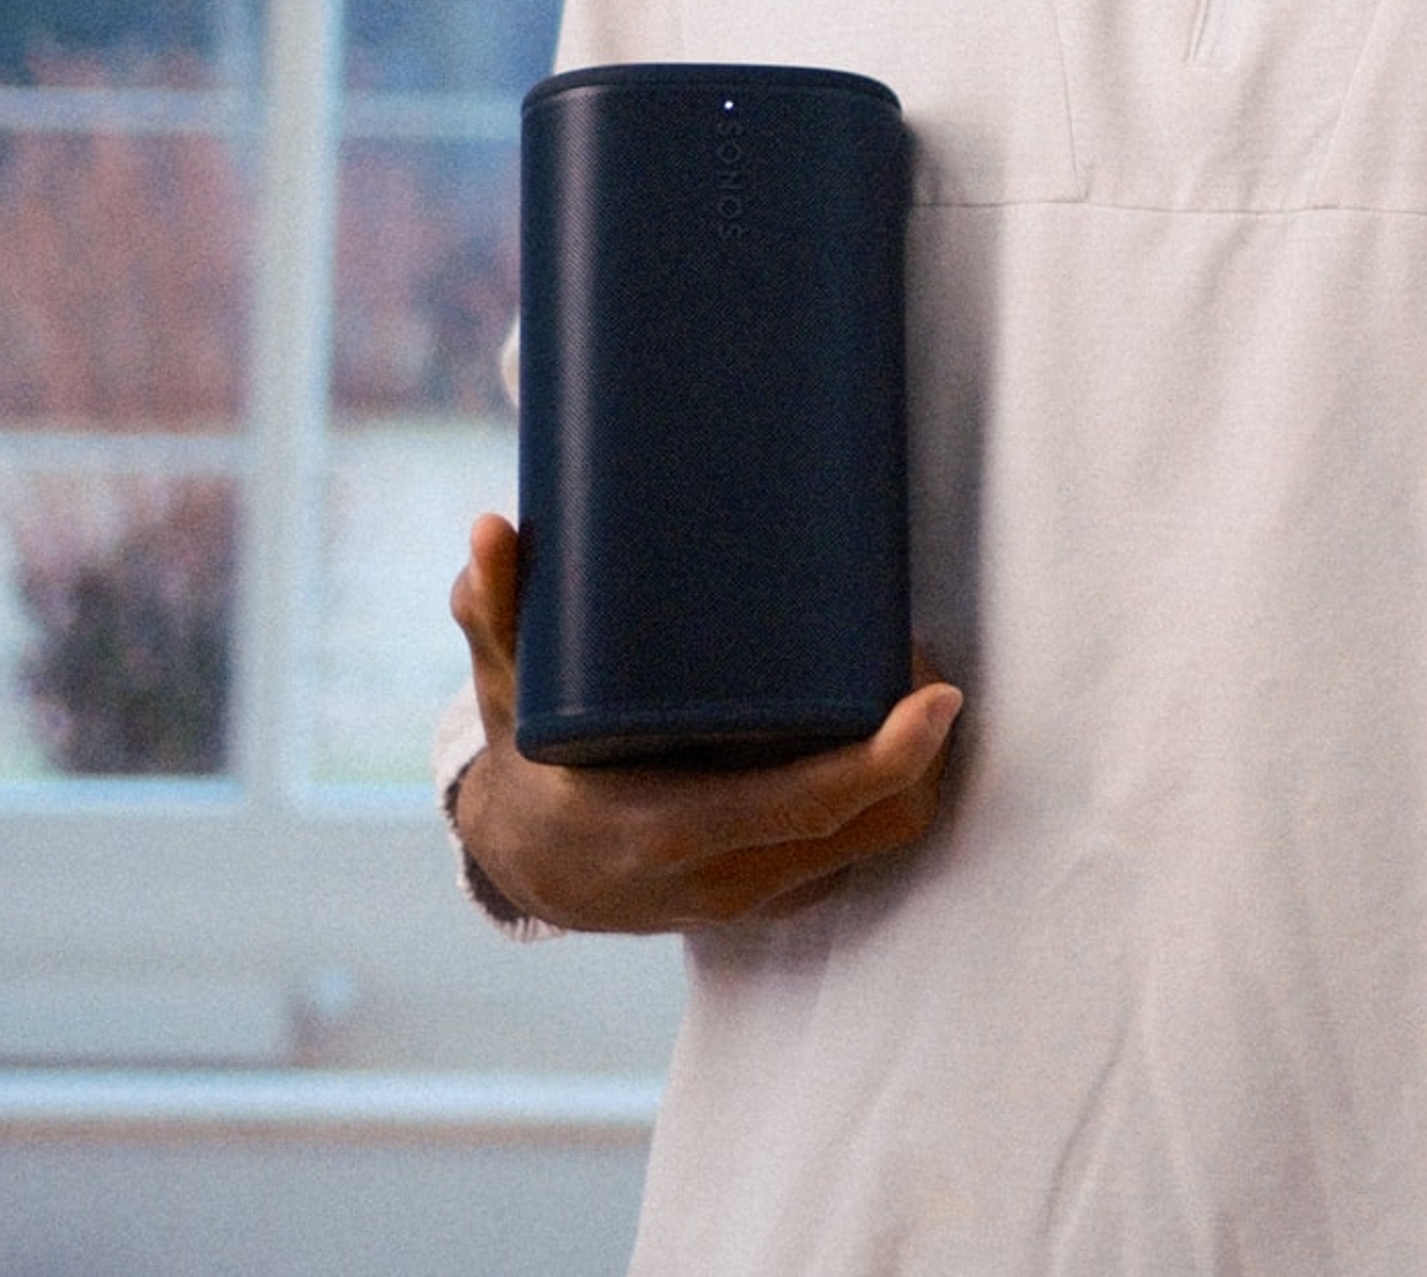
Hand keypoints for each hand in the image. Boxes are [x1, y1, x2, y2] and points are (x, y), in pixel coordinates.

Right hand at [445, 512, 961, 932]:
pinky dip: (885, 800)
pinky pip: (855, 857)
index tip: (936, 695)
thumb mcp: (505, 687)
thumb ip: (496, 611)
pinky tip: (882, 731)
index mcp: (666, 829)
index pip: (806, 807)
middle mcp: (720, 877)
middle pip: (870, 828)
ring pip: (876, 846)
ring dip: (913, 773)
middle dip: (921, 751)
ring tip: (907, 680)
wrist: (525, 865)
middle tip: (914, 653)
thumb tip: (490, 528)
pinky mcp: (766, 899)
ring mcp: (750, 897)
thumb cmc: (529, 761)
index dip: (884, 759)